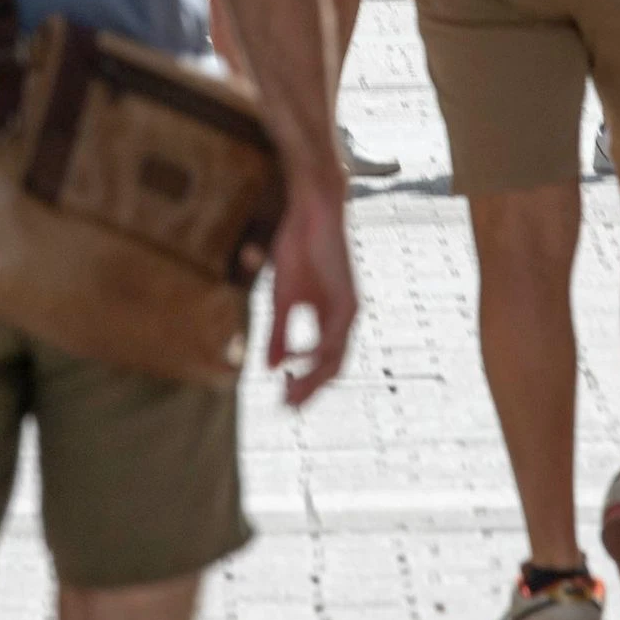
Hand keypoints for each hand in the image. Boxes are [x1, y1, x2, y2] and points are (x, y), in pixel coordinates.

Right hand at [262, 185, 355, 406]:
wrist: (312, 212)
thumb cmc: (298, 250)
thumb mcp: (282, 299)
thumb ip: (279, 334)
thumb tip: (271, 368)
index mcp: (329, 321)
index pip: (322, 364)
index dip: (304, 384)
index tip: (283, 401)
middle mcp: (343, 320)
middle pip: (332, 368)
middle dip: (309, 389)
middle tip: (288, 406)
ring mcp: (348, 310)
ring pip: (336, 357)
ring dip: (313, 377)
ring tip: (292, 390)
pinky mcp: (347, 297)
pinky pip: (335, 334)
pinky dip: (316, 350)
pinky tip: (298, 359)